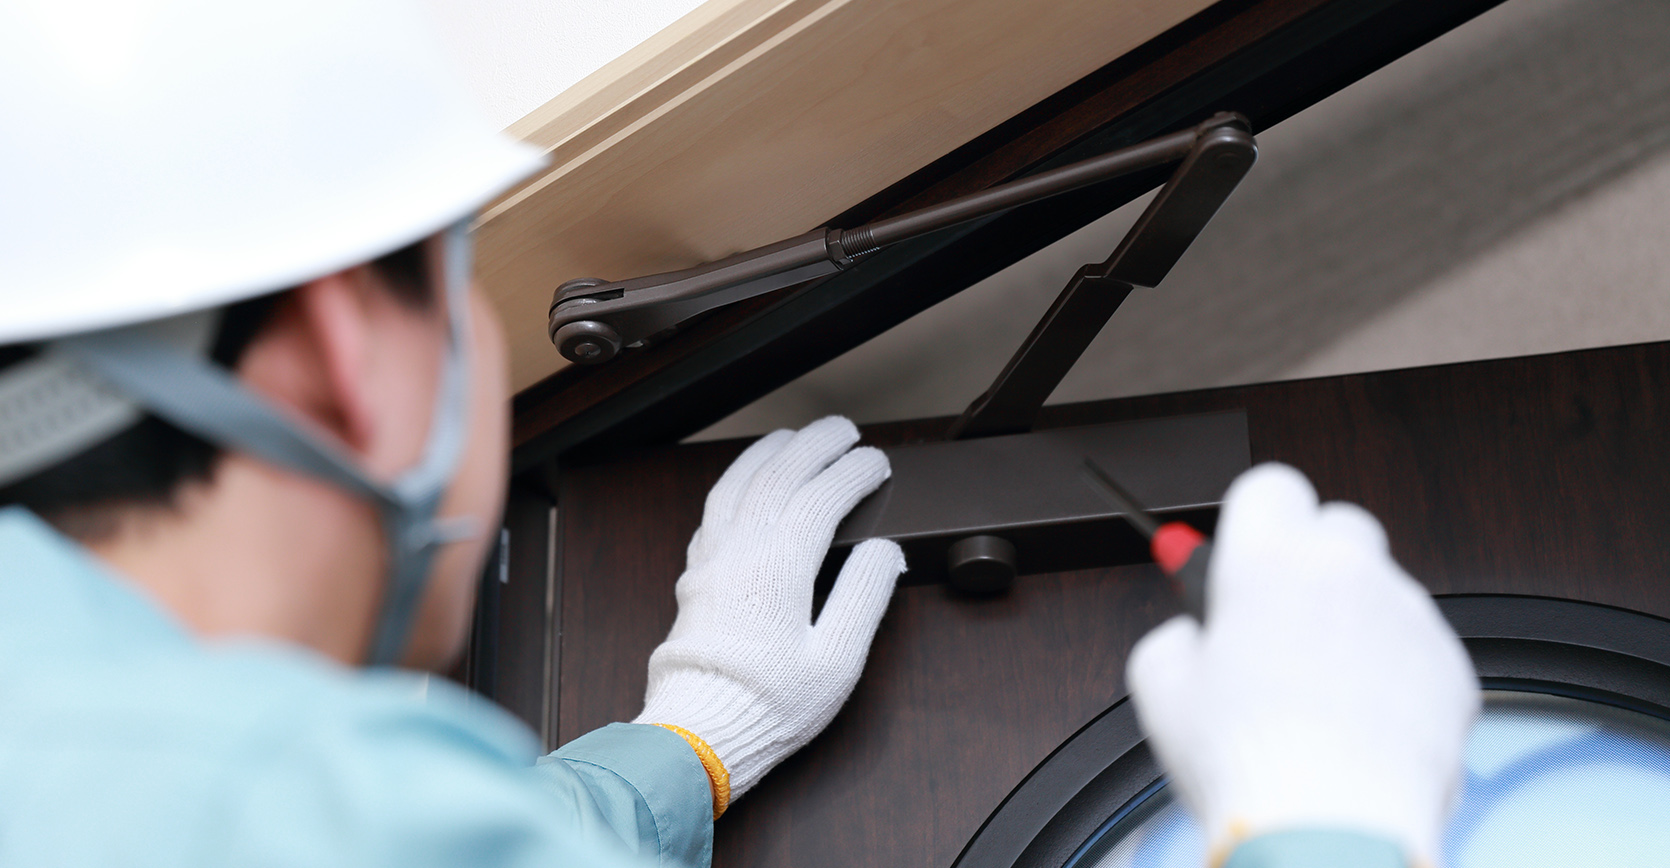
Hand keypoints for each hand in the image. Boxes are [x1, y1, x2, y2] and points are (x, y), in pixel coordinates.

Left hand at [633, 416, 904, 802]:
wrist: (700, 733)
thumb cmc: (768, 703)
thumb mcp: (836, 659)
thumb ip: (863, 597)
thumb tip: (883, 552)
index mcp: (778, 567)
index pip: (820, 498)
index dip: (852, 473)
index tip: (876, 464)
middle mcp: (740, 552)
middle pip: (778, 475)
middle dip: (814, 445)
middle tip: (844, 430)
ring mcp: (712, 560)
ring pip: (738, 484)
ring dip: (769, 453)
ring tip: (793, 436)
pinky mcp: (696, 576)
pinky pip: (714, 508)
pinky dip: (735, 481)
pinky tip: (745, 482)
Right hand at [1126, 463, 1478, 864]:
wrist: (1330, 832)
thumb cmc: (1248, 763)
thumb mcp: (1160, 688)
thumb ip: (1177, 637)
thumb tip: (1197, 635)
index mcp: (1268, 560)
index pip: (1270, 485)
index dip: (1255, 522)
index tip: (1245, 558)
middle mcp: (1346, 570)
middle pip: (1338, 525)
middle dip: (1314, 563)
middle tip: (1283, 624)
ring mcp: (1408, 614)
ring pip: (1383, 590)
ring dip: (1356, 623)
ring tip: (1322, 698)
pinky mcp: (1453, 665)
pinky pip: (1420, 648)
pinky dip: (1395, 674)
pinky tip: (1360, 726)